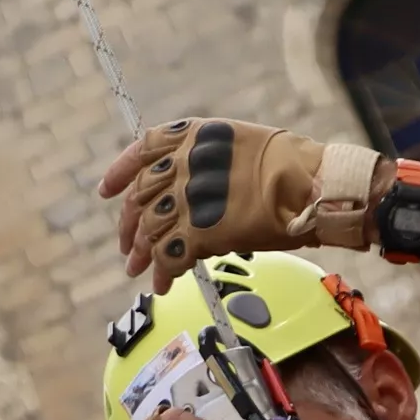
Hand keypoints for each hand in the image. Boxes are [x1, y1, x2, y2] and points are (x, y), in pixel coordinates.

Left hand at [98, 118, 387, 286]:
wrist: (313, 186)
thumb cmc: (289, 168)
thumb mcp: (237, 149)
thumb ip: (202, 167)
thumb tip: (183, 197)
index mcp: (192, 136)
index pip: (142, 150)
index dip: (120, 173)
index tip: (106, 192)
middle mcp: (183, 162)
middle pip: (141, 196)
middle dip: (130, 225)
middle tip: (127, 249)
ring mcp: (189, 196)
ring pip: (150, 228)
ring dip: (142, 253)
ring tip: (138, 270)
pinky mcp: (199, 230)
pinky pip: (169, 254)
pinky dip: (163, 271)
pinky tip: (164, 283)